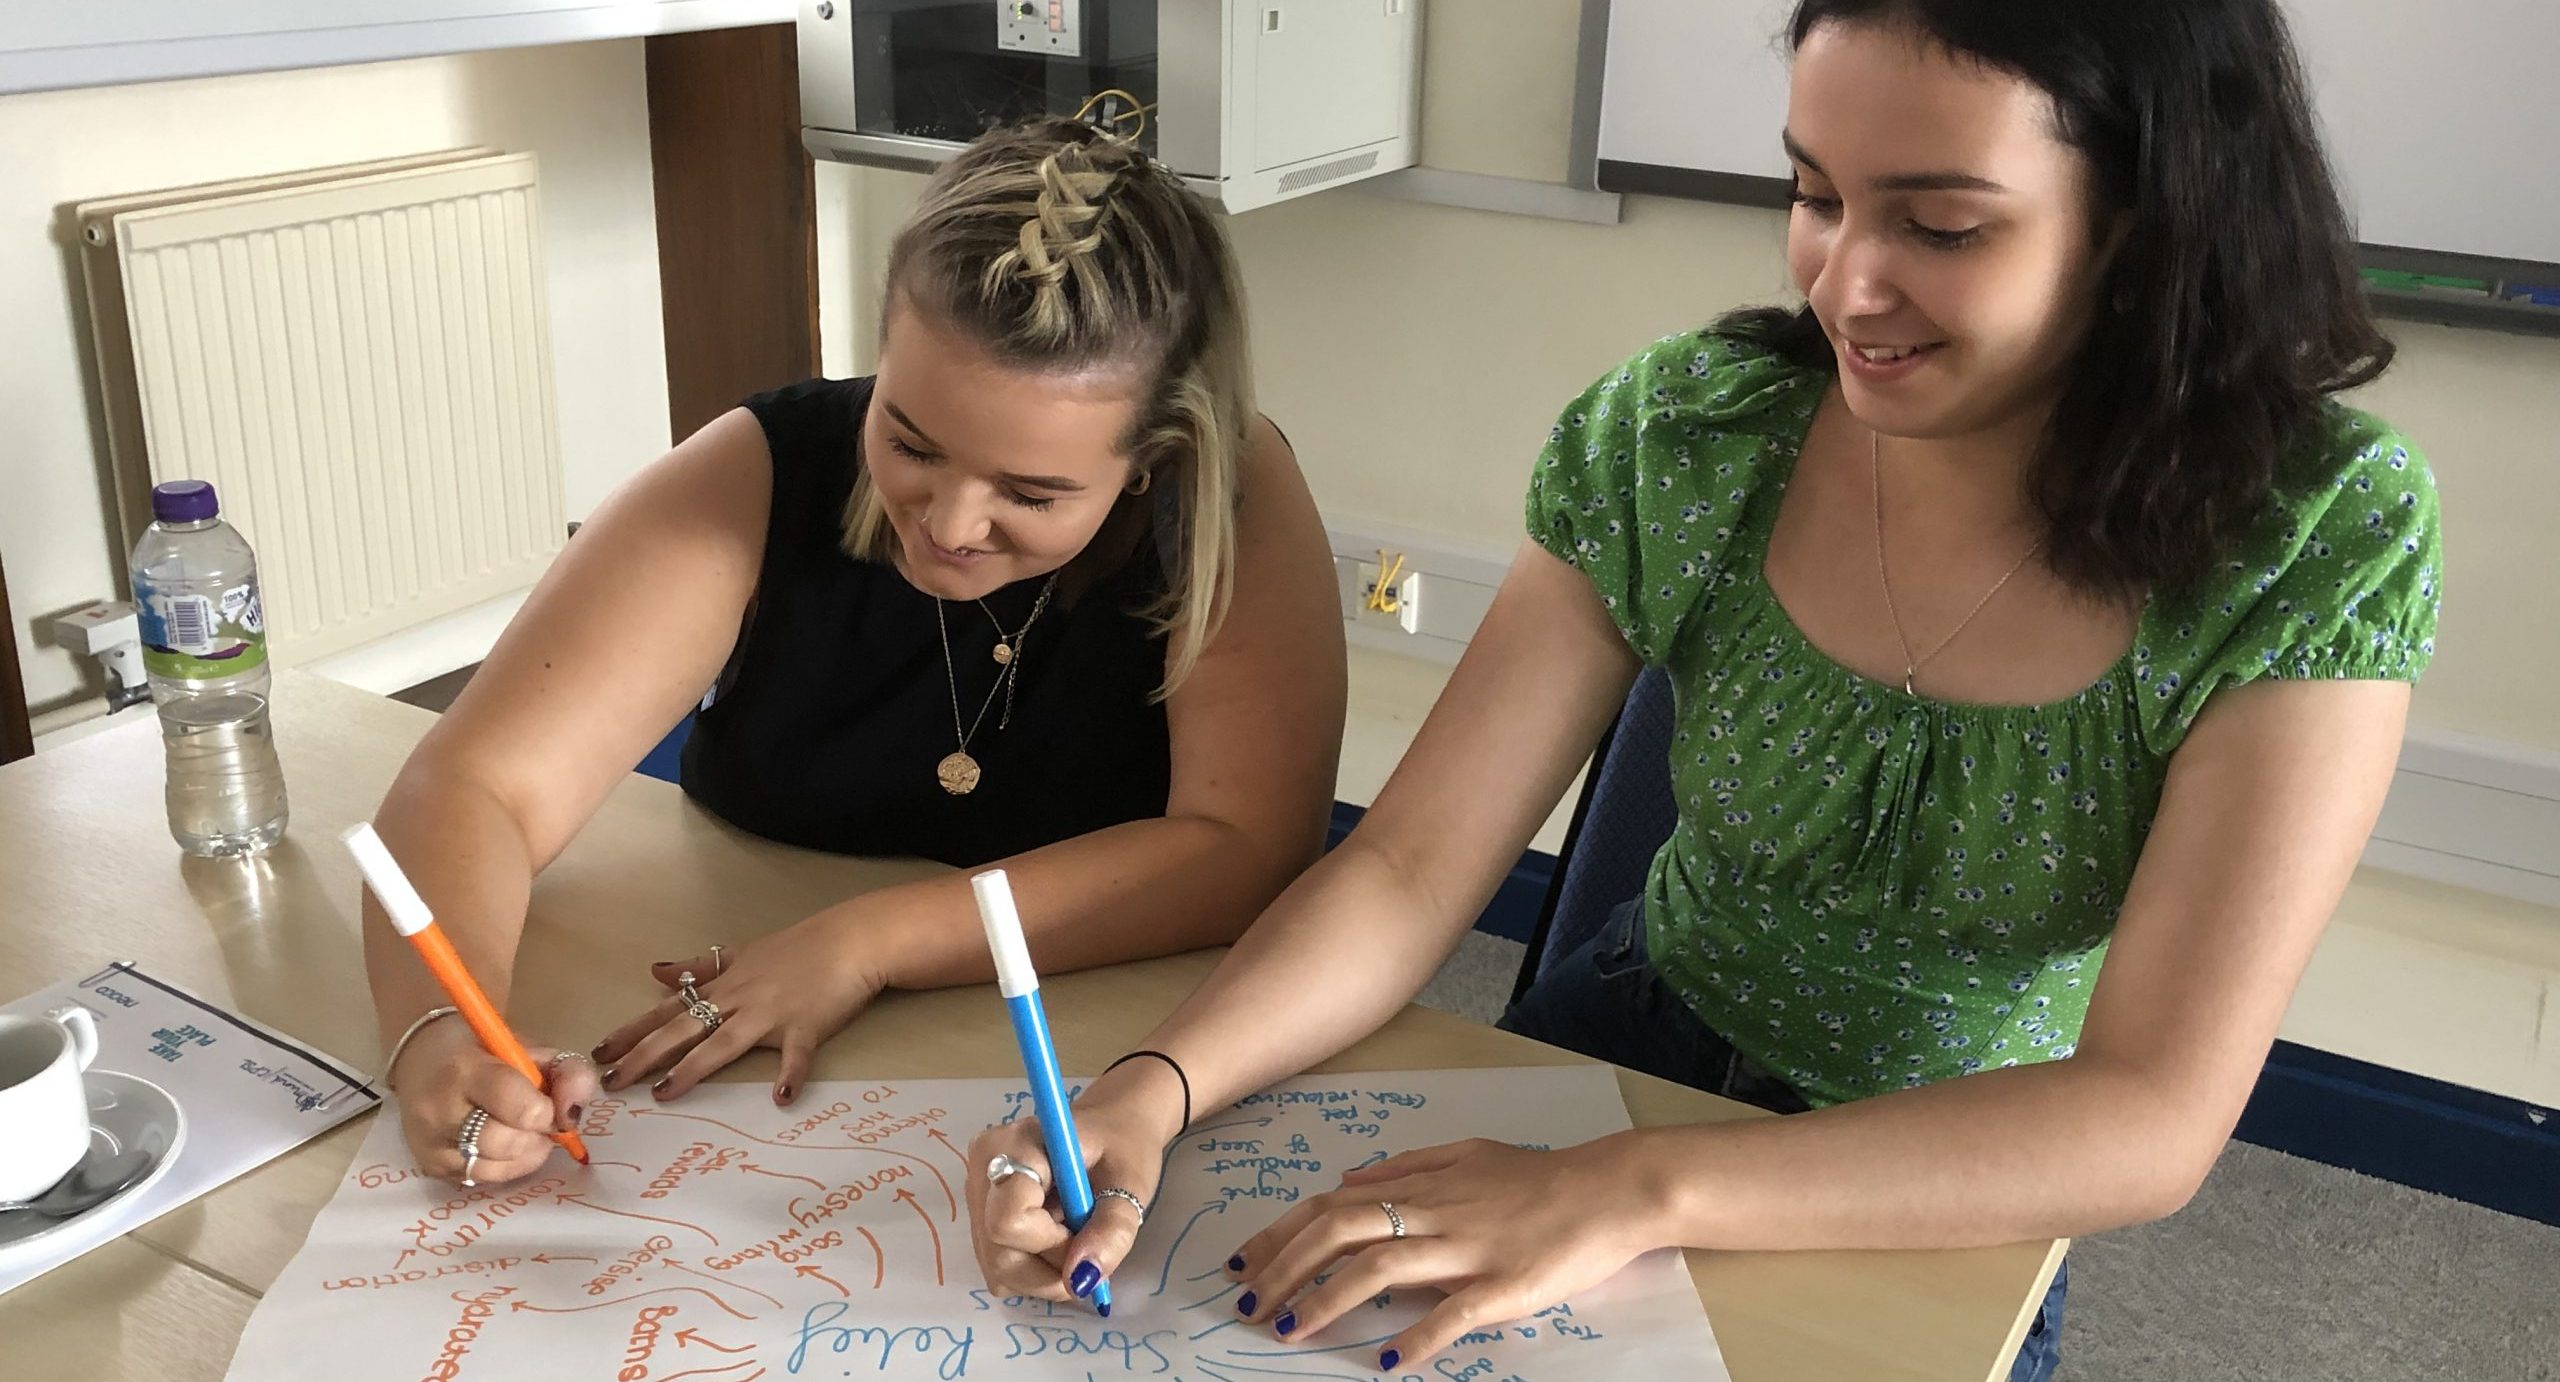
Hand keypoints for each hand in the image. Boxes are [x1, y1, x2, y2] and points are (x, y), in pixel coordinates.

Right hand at [389, 1014, 600, 1185]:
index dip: (546, 1112)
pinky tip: (501, 1146)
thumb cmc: (484, 1051)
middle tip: (535, 1120)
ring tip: (520, 1132)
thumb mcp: (530, 1047)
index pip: (520, 1108)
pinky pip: (481, 1181)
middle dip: (534, 1135)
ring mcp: (430, 1145)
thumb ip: (567, 1072)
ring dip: (522, 1155)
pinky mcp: (430, 1168)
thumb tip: (574, 1115)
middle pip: (507, 1144)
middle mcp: (440, 1112)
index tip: (548, 1104)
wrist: (420, 1059)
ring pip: (494, 1170)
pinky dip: (502, 1166)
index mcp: (465, 1070)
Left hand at [589, 908, 887, 1103]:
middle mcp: (739, 1001)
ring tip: (665, 1093)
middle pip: (683, 1030)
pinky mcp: (807, 1026)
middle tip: (611, 1081)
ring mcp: (771, 1014)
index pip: (668, 1012)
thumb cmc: (800, 947)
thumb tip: (656, 971)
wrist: (850, 939)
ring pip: (724, 1043)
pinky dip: (790, 1075)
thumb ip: (699, 967)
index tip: (599, 1052)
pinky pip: (796, 1055)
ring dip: (694, 1068)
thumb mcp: (743, 953)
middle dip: (644, 1056)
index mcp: (724, 987)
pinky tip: (781, 1098)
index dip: (632, 1032)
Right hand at [964, 1059, 1189, 1304]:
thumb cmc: (1123, 1145)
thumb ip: (1111, 1230)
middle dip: (1051, 1268)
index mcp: (1014, 1146)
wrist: (1110, 1128)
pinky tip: (1056, 1240)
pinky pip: (1000, 1268)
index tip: (1085, 1228)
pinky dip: (1034, 1270)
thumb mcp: (1131, 1183)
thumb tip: (1081, 1280)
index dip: (1051, 1244)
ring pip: (998, 1269)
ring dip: (1045, 1274)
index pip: (1008, 1222)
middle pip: (999, 1255)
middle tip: (1088, 1245)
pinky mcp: (981, 1219)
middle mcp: (983, 1170)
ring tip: (1076, 1239)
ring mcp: (977, 1197)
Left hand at [1225, 1136, 1661, 1369]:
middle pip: (1340, 1234)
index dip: (1280, 1234)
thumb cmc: (1539, 1176)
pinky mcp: (1503, 1286)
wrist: (1609, 1189)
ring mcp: (1467, 1250)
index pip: (1332, 1207)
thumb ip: (1405, 1167)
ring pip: (1380, 1268)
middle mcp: (1434, 1214)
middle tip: (1248, 1307)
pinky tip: (1384, 1362)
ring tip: (1291, 1332)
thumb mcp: (1465, 1154)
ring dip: (1327, 1301)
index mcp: (1422, 1186)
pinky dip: (1415, 1338)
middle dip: (1284, 1269)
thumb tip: (1347, 1178)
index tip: (1242, 1263)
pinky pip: (1451, 1314)